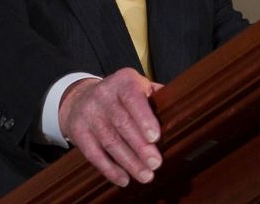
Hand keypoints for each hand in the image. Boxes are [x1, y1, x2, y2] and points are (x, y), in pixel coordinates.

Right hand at [59, 68, 162, 186]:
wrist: (80, 98)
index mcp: (124, 81)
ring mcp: (89, 113)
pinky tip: (124, 179)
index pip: (133, 98)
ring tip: (145, 175)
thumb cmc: (121, 97)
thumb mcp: (138, 87)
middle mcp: (103, 95)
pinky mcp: (78, 131)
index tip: (155, 137)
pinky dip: (109, 169)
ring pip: (110, 141)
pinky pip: (94, 153)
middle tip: (156, 163)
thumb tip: (180, 110)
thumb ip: (157, 96)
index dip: (144, 118)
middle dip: (140, 146)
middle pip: (122, 123)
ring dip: (129, 162)